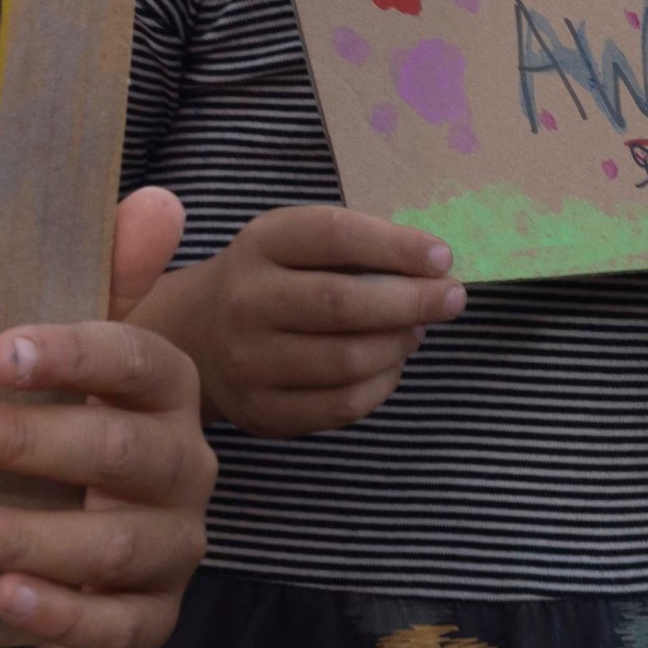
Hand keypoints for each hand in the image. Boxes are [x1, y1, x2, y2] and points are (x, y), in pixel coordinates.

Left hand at [0, 189, 214, 647]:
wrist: (99, 519)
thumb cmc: (78, 411)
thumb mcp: (78, 345)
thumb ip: (106, 275)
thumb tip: (158, 199)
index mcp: (170, 386)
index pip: (139, 361)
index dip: (76, 355)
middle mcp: (185, 464)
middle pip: (118, 452)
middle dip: (21, 444)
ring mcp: (175, 545)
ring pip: (112, 546)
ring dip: (20, 535)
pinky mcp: (153, 613)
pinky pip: (122, 627)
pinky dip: (64, 617)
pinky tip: (3, 597)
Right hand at [129, 200, 461, 437]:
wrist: (196, 334)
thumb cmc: (272, 278)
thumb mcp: (295, 241)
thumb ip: (355, 247)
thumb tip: (434, 267)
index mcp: (261, 244)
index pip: (334, 236)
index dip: (396, 246)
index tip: (443, 258)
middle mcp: (246, 301)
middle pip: (343, 304)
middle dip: (412, 301)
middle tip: (452, 298)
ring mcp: (249, 361)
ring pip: (348, 361)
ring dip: (399, 345)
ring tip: (414, 330)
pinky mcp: (262, 410)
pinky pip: (341, 406)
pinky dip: (381, 386)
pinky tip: (389, 365)